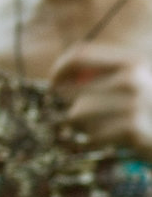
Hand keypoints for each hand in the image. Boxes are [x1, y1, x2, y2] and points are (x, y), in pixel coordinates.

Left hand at [50, 42, 151, 157]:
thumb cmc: (150, 111)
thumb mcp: (137, 82)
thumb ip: (105, 75)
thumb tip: (58, 80)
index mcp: (133, 60)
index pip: (79, 55)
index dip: (59, 69)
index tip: (54, 83)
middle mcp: (133, 78)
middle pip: (71, 91)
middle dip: (70, 106)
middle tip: (83, 118)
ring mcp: (133, 103)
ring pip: (77, 115)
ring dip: (84, 126)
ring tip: (103, 130)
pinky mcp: (132, 129)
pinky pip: (91, 135)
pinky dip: (95, 140)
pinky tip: (113, 142)